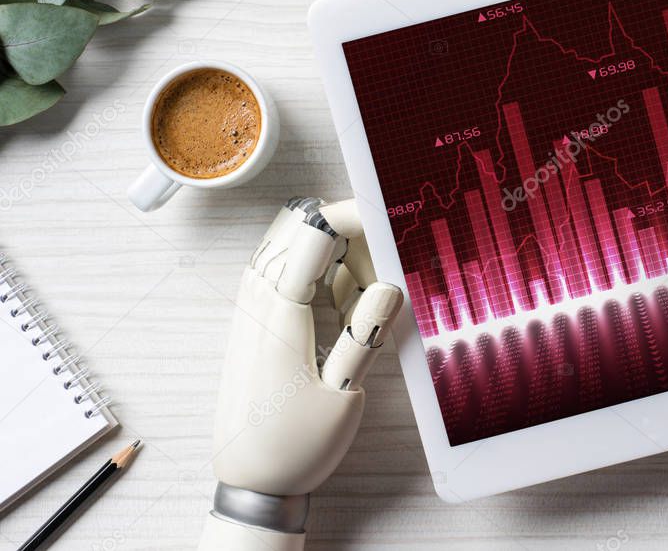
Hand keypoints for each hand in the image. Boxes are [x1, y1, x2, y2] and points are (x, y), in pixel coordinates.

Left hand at [199, 199, 402, 550]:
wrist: (249, 481)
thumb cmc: (293, 446)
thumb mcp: (342, 398)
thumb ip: (365, 335)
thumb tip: (389, 283)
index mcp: (279, 312)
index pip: (314, 231)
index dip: (355, 214)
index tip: (390, 218)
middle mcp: (258, 298)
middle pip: (303, 225)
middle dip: (351, 232)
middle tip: (385, 270)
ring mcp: (253, 304)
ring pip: (295, 243)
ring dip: (337, 253)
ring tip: (366, 297)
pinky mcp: (257, 315)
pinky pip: (290, 268)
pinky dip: (324, 272)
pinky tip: (346, 306)